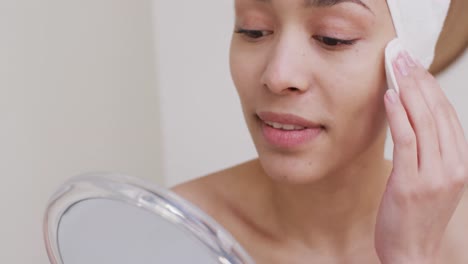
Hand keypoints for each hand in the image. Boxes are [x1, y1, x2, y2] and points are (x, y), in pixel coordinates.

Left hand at [374, 51, 467, 263]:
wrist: (412, 255)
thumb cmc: (415, 217)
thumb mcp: (429, 179)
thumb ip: (426, 151)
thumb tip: (410, 117)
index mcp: (458, 162)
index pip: (446, 114)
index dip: (429, 85)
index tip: (413, 64)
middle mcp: (453, 165)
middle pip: (438, 112)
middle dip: (419, 79)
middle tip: (402, 55)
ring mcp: (436, 175)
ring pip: (426, 121)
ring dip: (409, 89)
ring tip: (395, 65)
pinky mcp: (413, 184)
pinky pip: (408, 141)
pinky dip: (400, 116)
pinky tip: (390, 96)